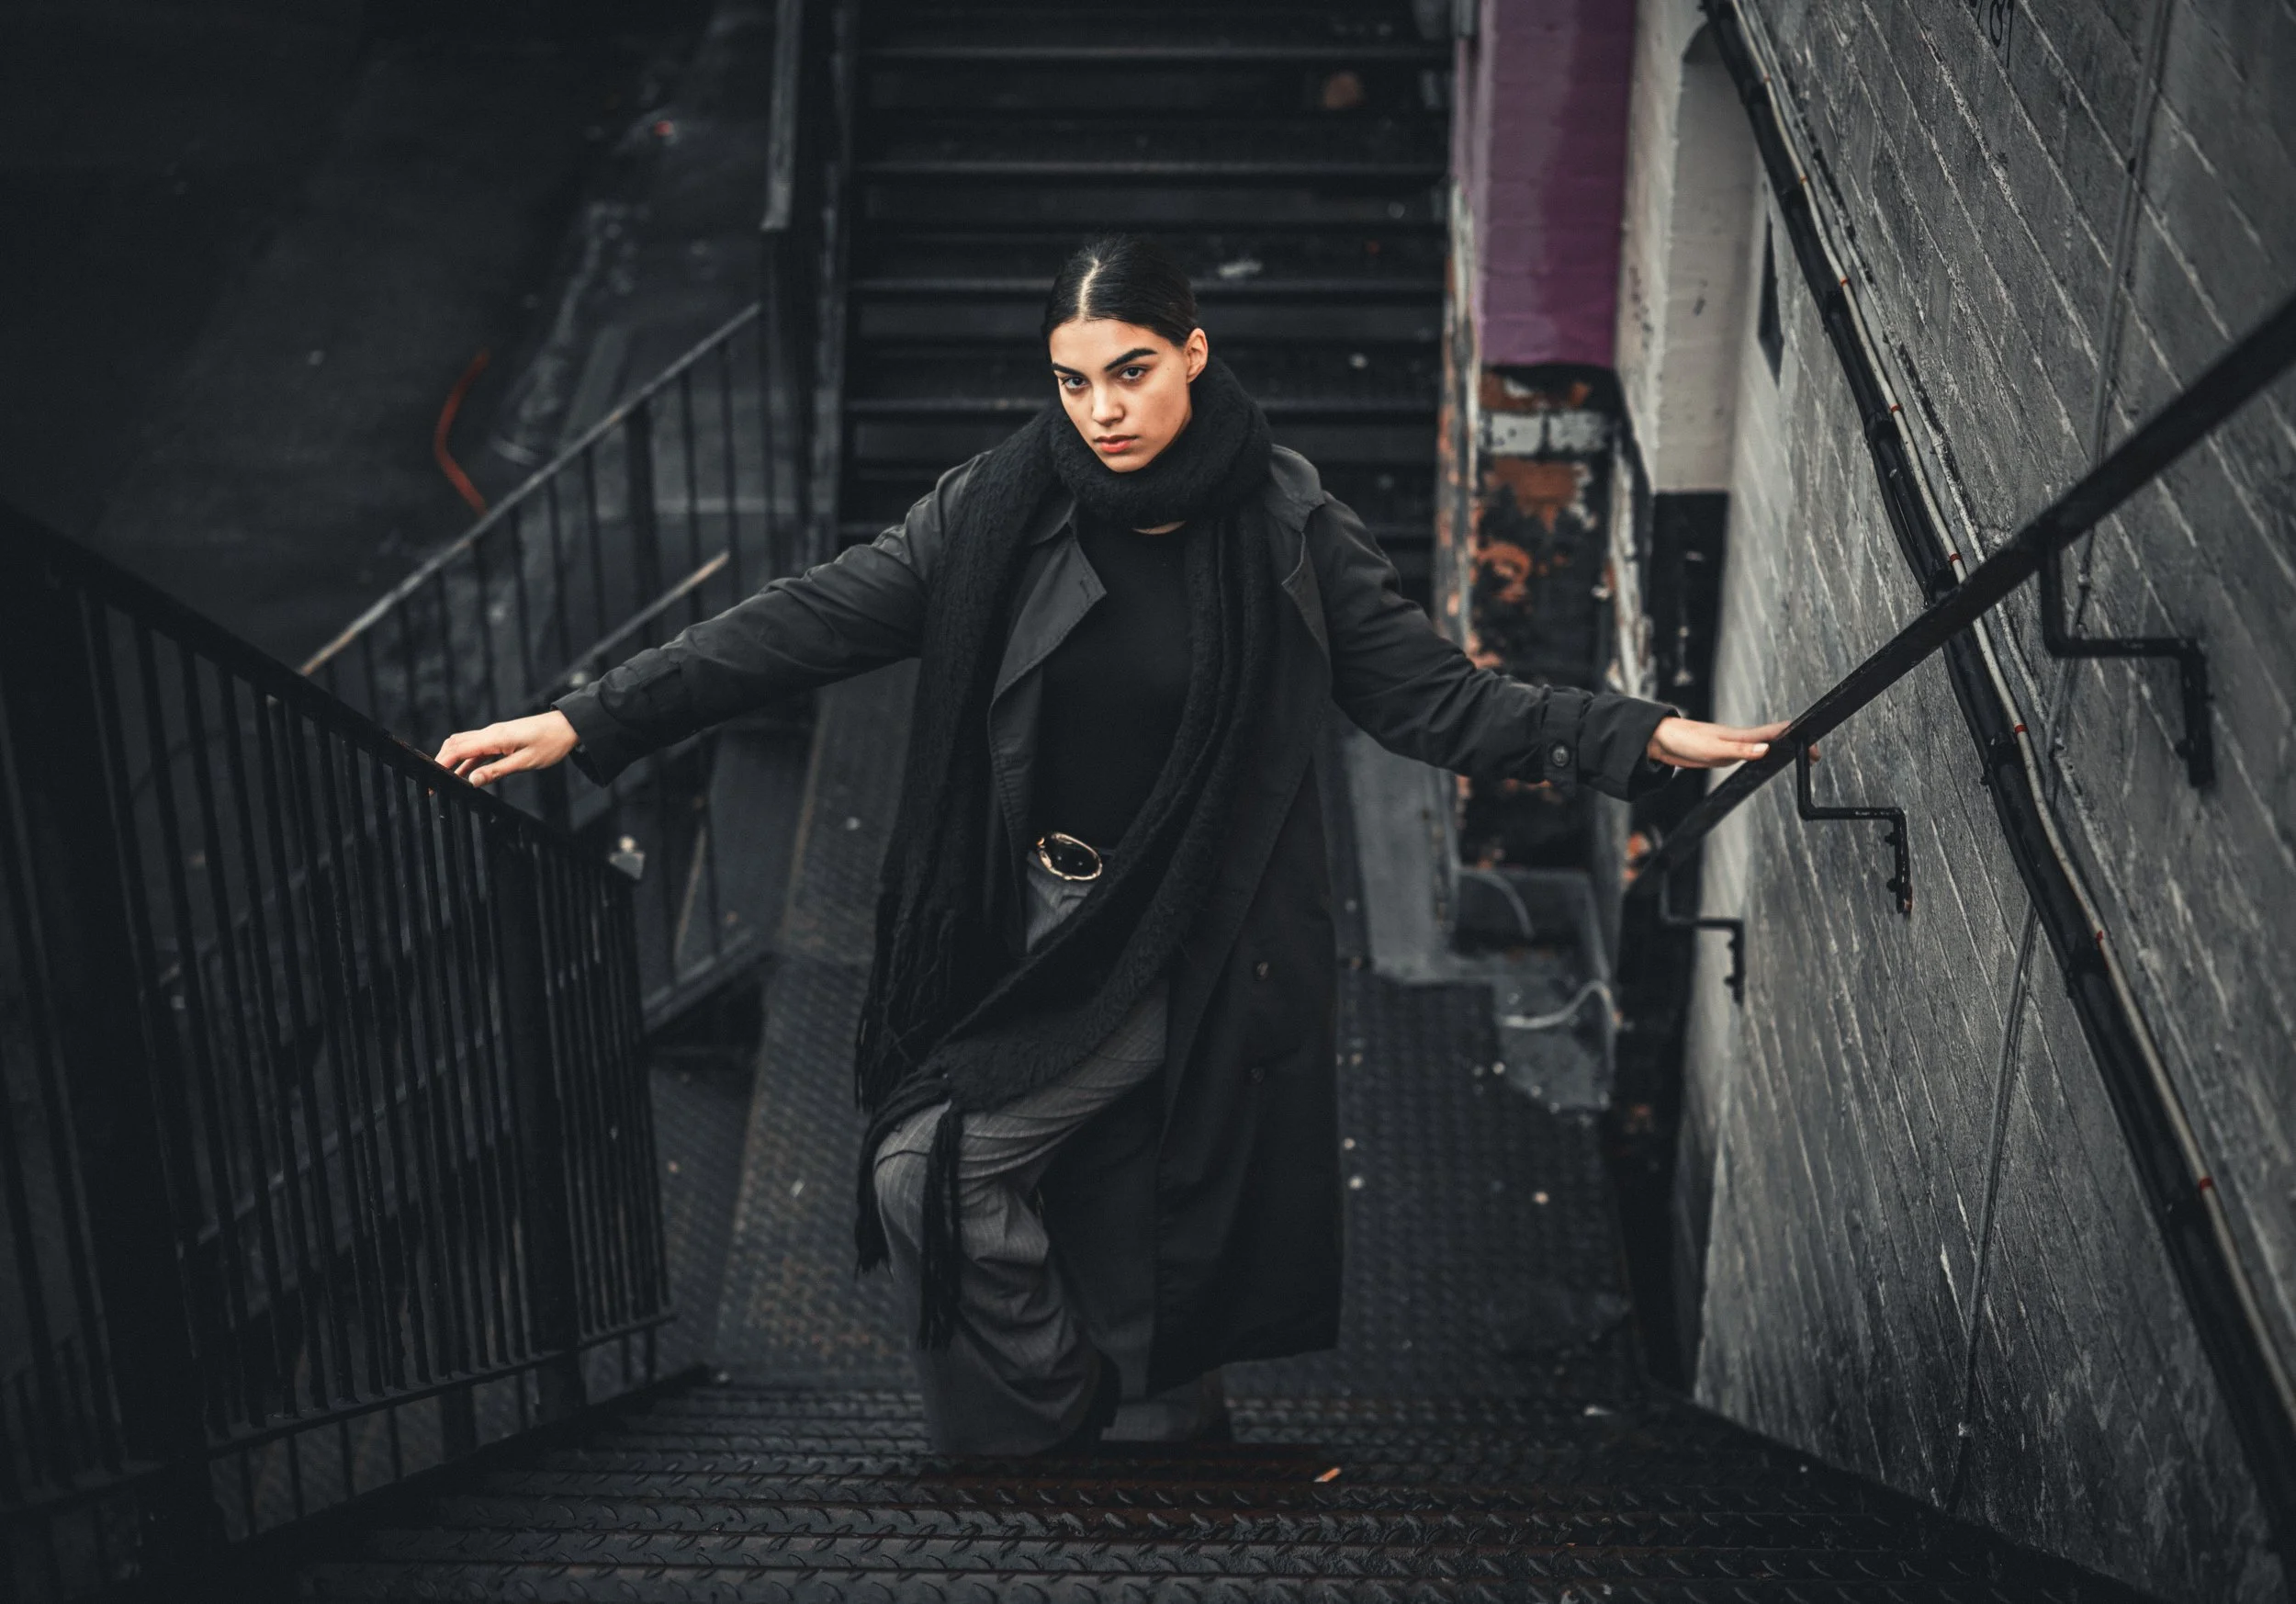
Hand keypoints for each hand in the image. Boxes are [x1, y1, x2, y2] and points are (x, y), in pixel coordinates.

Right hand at [435, 711, 578, 786]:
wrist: (569, 726)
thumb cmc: (551, 743)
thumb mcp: (525, 762)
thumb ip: (497, 771)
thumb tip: (472, 781)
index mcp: (494, 737)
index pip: (458, 750)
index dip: (440, 764)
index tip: (430, 779)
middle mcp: (490, 733)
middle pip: (455, 745)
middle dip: (440, 763)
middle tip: (432, 784)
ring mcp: (495, 735)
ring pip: (464, 746)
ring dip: (452, 762)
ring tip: (443, 782)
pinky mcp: (501, 739)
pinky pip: (478, 749)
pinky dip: (468, 761)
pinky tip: (465, 775)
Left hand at [1645, 716, 1815, 769]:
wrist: (1661, 741)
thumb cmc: (1685, 741)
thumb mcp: (1714, 749)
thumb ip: (1740, 750)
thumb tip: (1766, 750)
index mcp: (1743, 735)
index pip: (1778, 731)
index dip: (1799, 736)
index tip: (1816, 747)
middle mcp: (1741, 738)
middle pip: (1776, 738)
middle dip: (1797, 743)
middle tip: (1816, 754)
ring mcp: (1733, 745)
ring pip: (1765, 745)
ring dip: (1783, 748)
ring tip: (1801, 755)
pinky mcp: (1724, 752)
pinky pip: (1751, 753)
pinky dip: (1765, 755)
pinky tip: (1766, 761)